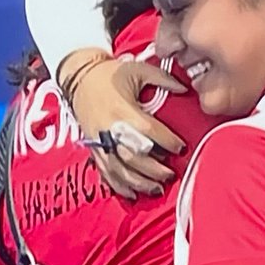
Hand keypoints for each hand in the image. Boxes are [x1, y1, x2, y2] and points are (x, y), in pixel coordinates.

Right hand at [59, 49, 187, 199]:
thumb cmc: (110, 73)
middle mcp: (109, 128)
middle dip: (154, 169)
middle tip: (170, 174)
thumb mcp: (138, 70)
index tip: (180, 147)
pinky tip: (132, 194)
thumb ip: (163, 79)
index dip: (167, 141)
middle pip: (133, 156)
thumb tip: (185, 88)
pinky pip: (105, 172)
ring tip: (157, 189)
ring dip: (139, 182)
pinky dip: (119, 186)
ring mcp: (99, 140)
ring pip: (119, 169)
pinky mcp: (93, 148)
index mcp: (122, 109)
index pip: (148, 130)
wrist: (79, 76)